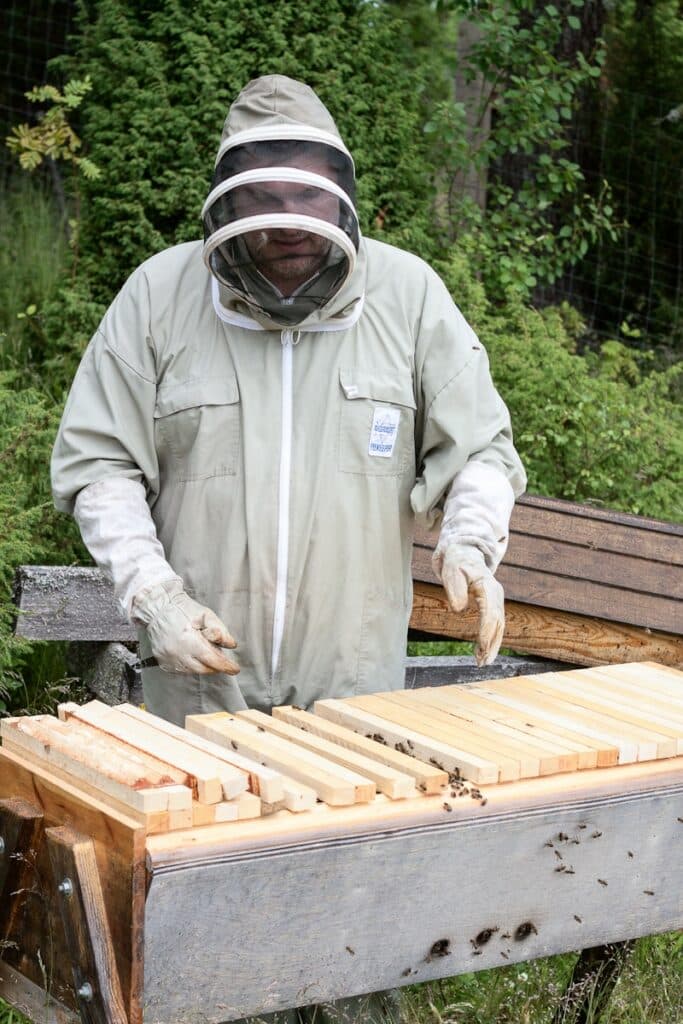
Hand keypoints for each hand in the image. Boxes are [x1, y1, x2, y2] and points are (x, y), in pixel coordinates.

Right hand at [132, 579, 239, 674]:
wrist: (158, 608)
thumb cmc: (183, 609)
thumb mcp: (206, 615)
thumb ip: (220, 631)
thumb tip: (231, 645)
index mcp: (188, 640)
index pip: (211, 659)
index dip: (225, 666)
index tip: (235, 669)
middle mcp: (177, 652)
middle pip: (203, 668)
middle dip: (215, 666)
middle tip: (222, 660)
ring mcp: (168, 658)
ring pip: (192, 671)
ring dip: (203, 666)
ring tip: (207, 654)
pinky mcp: (163, 661)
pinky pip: (181, 670)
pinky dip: (191, 666)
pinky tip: (193, 656)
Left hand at [432, 543, 503, 666]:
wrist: (464, 553)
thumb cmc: (456, 563)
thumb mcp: (451, 572)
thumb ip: (454, 589)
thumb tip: (458, 609)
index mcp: (487, 586)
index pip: (490, 612)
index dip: (486, 630)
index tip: (480, 645)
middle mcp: (496, 593)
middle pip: (498, 622)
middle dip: (491, 643)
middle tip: (482, 661)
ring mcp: (497, 599)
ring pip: (499, 625)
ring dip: (492, 645)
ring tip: (483, 662)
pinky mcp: (494, 604)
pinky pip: (495, 624)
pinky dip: (491, 639)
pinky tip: (483, 652)